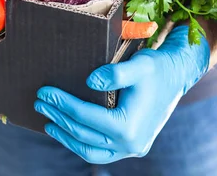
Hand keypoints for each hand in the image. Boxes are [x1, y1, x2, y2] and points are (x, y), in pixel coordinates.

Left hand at [34, 25, 209, 163]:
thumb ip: (114, 74)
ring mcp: (131, 149)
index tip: (43, 91)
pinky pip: (100, 151)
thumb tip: (89, 81)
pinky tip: (67, 130)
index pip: (85, 116)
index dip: (62, 103)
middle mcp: (130, 144)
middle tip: (39, 102)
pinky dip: (81, 142)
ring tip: (48, 121)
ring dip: (66, 136)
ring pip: (89, 150)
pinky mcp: (130, 146)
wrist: (177, 76)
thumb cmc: (157, 68)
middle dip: (58, 117)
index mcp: (129, 127)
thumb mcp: (138, 65)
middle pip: (83, 134)